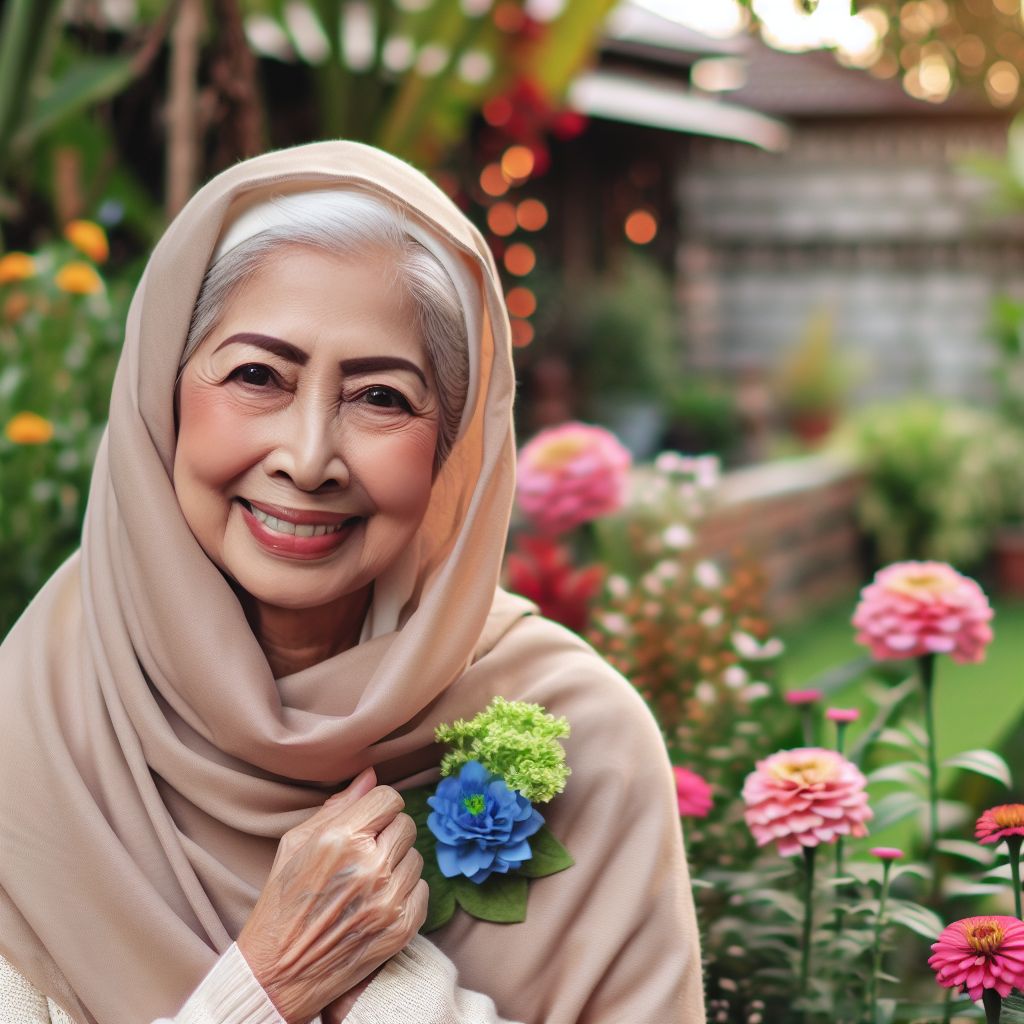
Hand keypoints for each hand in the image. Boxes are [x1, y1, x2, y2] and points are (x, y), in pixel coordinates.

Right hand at [237, 768, 427, 1023]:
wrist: (278, 974)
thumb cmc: (282, 902)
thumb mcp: (295, 844)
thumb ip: (337, 806)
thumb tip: (370, 776)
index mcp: (340, 839)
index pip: (389, 798)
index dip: (379, 807)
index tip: (369, 820)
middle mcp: (369, 866)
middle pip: (406, 824)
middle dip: (387, 833)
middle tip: (364, 853)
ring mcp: (389, 899)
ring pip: (416, 857)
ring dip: (396, 864)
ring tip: (367, 882)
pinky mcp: (402, 927)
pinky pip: (422, 890)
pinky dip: (404, 893)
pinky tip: (377, 903)